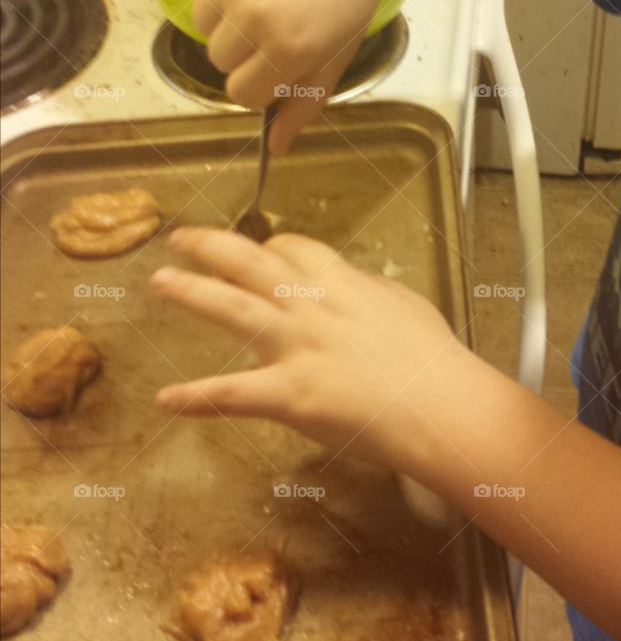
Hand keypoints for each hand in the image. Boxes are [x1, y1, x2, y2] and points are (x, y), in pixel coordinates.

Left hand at [150, 228, 471, 471]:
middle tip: (180, 238)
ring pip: (234, 309)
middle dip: (212, 246)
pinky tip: (166, 399)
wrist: (441, 402)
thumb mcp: (404, 304)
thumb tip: (355, 285)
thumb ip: (369, 291)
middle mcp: (311, 307)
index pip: (294, 250)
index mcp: (342, 283)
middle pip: (252, 263)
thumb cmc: (434, 357)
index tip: (259, 245)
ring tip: (160, 280)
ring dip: (192, 293)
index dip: (270, 245)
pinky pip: (234, 393)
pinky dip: (197, 397)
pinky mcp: (289, 393)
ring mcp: (297, 347)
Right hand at [185, 0, 406, 153]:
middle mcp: (253, 14)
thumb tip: (275, 148)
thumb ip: (304, 103)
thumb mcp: (336, 55)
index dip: (261, 81)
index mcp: (288, 49)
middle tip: (278, 20)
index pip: (241, 93)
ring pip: (201, 21)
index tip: (280, 61)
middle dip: (245, 49)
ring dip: (225, 14)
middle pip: (219, 59)